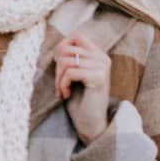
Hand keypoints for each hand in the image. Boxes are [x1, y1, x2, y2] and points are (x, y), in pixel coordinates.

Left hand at [53, 29, 110, 143]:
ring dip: (58, 78)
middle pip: (67, 49)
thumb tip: (57, 48)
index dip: (62, 47)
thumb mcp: (74, 75)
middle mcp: (103, 58)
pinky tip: (66, 95)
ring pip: (67, 61)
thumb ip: (70, 58)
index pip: (76, 36)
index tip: (58, 65)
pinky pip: (70, 72)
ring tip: (62, 91)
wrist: (90, 124)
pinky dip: (63, 84)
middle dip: (57, 67)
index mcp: (98, 55)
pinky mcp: (99, 78)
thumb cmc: (80, 101)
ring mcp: (102, 67)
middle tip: (59, 84)